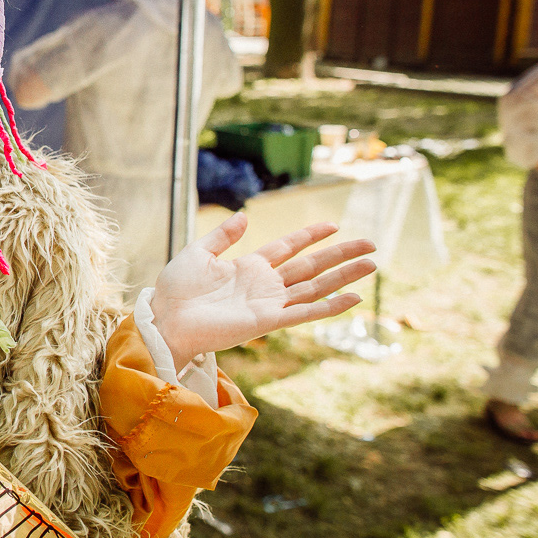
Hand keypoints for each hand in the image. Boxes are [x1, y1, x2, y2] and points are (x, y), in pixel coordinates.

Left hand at [149, 212, 375, 369]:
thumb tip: (244, 215)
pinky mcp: (268, 321)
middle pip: (311, 266)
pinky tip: (353, 298)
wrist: (166, 318)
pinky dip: (330, 307)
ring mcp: (269, 303)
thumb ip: (223, 236)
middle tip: (370, 243)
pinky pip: (304, 312)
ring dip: (344, 276)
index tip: (333, 225)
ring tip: (371, 264)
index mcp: (249, 267)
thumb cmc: (176, 290)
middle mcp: (264, 285)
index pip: (288, 248)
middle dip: (340, 254)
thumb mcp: (198, 253)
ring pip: (315, 287)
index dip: (310, 236)